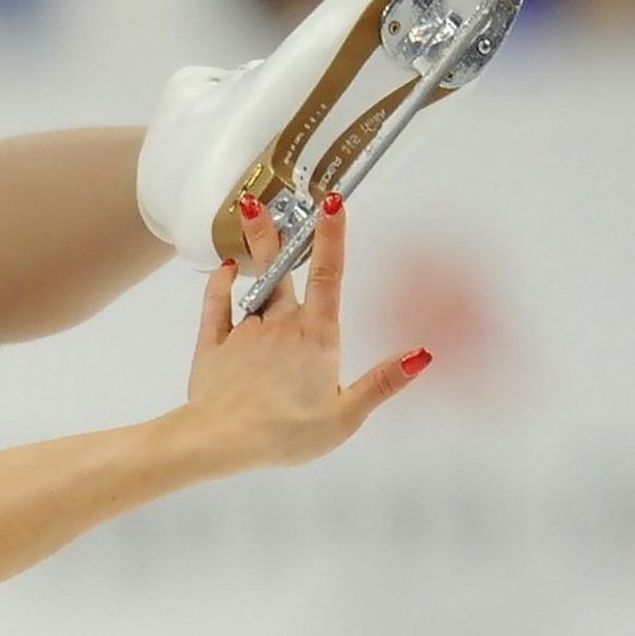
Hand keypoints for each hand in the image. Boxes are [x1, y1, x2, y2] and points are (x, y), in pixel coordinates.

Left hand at [180, 193, 430, 469]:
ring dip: (254, 253)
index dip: (332, 238)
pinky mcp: (212, 347)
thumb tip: (422, 353)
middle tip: (266, 194)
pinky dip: (219, 285)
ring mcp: (244, 334)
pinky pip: (215, 307)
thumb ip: (382, 381)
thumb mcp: (345, 415)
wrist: (220, 441)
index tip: (332, 202)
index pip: (330, 278)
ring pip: (253, 287)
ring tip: (250, 216)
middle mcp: (280, 327)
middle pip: (284, 271)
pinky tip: (224, 269)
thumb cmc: (286, 433)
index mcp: (317, 339)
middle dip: (278, 231)